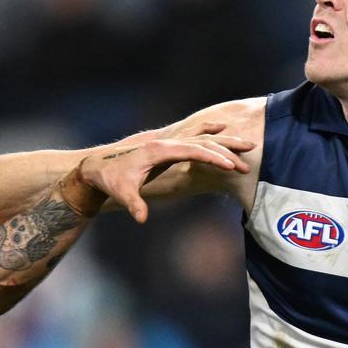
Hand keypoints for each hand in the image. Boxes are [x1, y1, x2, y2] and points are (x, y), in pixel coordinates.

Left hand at [79, 133, 254, 223]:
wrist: (99, 166)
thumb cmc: (111, 179)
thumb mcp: (121, 192)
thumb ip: (133, 203)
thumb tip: (141, 218)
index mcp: (159, 150)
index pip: (192, 150)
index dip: (212, 157)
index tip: (230, 165)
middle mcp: (166, 142)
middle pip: (202, 142)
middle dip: (226, 151)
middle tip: (247, 161)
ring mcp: (168, 141)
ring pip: (201, 137)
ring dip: (224, 141)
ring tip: (248, 145)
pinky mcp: (168, 145)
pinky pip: (194, 136)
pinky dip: (210, 132)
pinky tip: (223, 129)